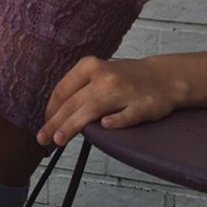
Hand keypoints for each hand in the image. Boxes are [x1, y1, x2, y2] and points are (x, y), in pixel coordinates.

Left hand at [36, 55, 178, 147]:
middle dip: (55, 121)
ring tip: (59, 139)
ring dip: (74, 124)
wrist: (165, 76)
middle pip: (74, 102)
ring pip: (93, 109)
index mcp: (90, 66)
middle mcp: (105, 77)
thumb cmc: (125, 78)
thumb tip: (53, 112)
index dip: (51, 109)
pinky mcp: (143, 106)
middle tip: (42, 138)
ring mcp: (124, 91)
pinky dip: (116, 121)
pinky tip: (104, 127)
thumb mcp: (98, 73)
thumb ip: (78, 89)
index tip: (44, 123)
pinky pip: (127, 115)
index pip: (63, 90)